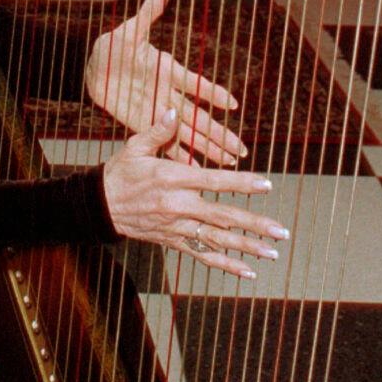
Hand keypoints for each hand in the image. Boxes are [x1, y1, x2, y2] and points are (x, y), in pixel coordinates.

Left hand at [85, 0, 245, 164]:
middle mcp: (169, 94)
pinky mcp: (147, 124)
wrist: (98, 68)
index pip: (194, 84)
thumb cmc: (116, 44)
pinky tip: (196, 170)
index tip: (231, 104)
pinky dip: (180, 156)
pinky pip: (166, 143)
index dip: (211, 93)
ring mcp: (159, 112)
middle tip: (242, 150)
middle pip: (198, 118)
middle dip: (220, 134)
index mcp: (168, 71)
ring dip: (207, 149)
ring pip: (188, 134)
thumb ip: (149, 11)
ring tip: (229, 164)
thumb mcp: (130, 29)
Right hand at [102, 109, 286, 277]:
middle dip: (254, 224)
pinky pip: (203, 255)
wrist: (100, 206)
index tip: (266, 185)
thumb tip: (175, 111)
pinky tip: (248, 270)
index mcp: (171, 179)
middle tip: (281, 231)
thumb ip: (158, 130)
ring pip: (216, 239)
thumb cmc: (120, 172)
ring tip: (273, 252)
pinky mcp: (173, 241)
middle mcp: (177, 206)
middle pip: (222, 216)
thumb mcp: (135, 147)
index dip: (241, 184)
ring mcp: (176, 227)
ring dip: (247, 247)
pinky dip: (226, 264)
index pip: (213, 181)